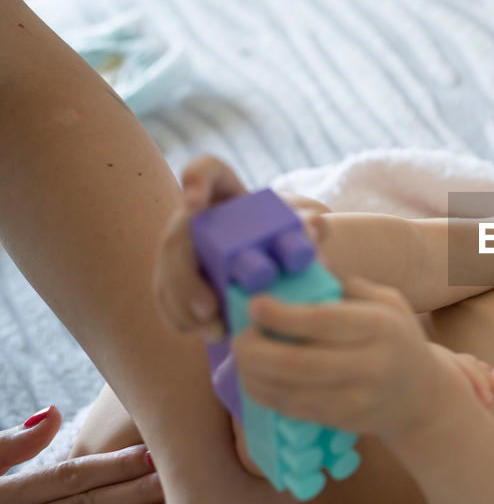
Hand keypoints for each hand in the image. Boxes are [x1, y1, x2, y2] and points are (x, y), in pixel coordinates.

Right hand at [153, 155, 330, 342]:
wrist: (281, 263)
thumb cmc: (291, 238)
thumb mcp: (301, 228)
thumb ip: (308, 224)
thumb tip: (315, 227)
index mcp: (226, 191)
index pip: (206, 170)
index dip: (195, 180)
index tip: (194, 203)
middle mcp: (196, 217)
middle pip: (177, 237)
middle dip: (186, 274)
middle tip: (209, 307)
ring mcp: (182, 248)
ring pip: (168, 274)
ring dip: (186, 306)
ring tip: (215, 330)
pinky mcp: (177, 279)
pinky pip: (169, 299)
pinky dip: (186, 320)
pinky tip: (210, 333)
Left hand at [232, 277, 493, 438]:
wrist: (421, 397)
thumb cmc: (397, 338)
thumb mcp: (386, 301)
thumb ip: (344, 285)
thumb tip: (298, 264)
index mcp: (380, 326)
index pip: (322, 321)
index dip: (281, 315)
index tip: (253, 304)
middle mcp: (370, 364)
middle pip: (298, 362)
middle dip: (256, 350)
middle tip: (238, 337)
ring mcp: (356, 398)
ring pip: (289, 391)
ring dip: (253, 375)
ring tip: (241, 357)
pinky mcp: (343, 422)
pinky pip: (294, 409)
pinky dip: (266, 394)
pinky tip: (255, 379)